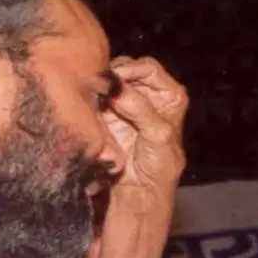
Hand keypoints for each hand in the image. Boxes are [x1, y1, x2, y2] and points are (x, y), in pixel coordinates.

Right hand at [102, 56, 187, 195]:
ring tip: (94, 95)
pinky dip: (92, 99)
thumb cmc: (160, 164)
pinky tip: (88, 104)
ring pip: (110, 81)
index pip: (149, 68)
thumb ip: (141, 110)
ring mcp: (125, 101)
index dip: (132, 69)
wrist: (140, 188)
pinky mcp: (107, 113)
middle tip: (102, 85)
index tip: (116, 79)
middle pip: (127, 69)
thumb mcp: (158, 135)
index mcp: (168, 93)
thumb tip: (118, 89)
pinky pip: (97, 97)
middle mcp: (147, 93)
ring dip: (101, 86)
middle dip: (114, 75)